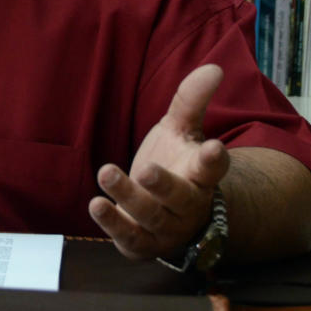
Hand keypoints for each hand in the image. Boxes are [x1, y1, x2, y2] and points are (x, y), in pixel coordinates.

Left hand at [88, 64, 230, 259]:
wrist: (174, 214)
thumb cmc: (176, 164)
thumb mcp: (182, 130)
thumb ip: (191, 101)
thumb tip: (213, 67)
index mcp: (200, 176)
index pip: (212, 169)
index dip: (214, 161)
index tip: (215, 147)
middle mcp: (187, 206)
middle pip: (179, 197)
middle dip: (163, 185)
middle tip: (146, 169)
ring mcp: (165, 228)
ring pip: (149, 216)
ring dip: (128, 197)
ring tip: (106, 172)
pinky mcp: (142, 243)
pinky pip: (129, 239)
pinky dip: (112, 225)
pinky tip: (96, 205)